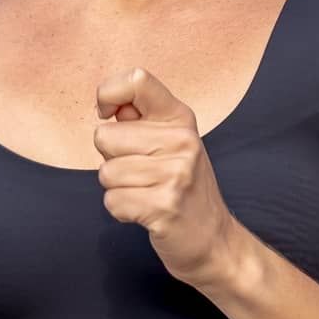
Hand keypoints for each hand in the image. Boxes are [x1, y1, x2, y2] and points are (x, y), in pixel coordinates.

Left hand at [93, 67, 240, 288]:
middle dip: (112, 159)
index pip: (136, 79)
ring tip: (146, 193)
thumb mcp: (171, 143)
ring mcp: (176, 173)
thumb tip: (109, 105)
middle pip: (105, 136)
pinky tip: (145, 212)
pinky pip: (112, 201)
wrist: (214, 239)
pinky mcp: (164, 206)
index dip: (108, 94)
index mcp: (180, 117)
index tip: (109, 115)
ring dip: (117, 189)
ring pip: (106, 172)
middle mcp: (182, 140)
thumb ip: (141, 120)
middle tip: (142, 173)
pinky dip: (121, 211)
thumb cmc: (181, 186)